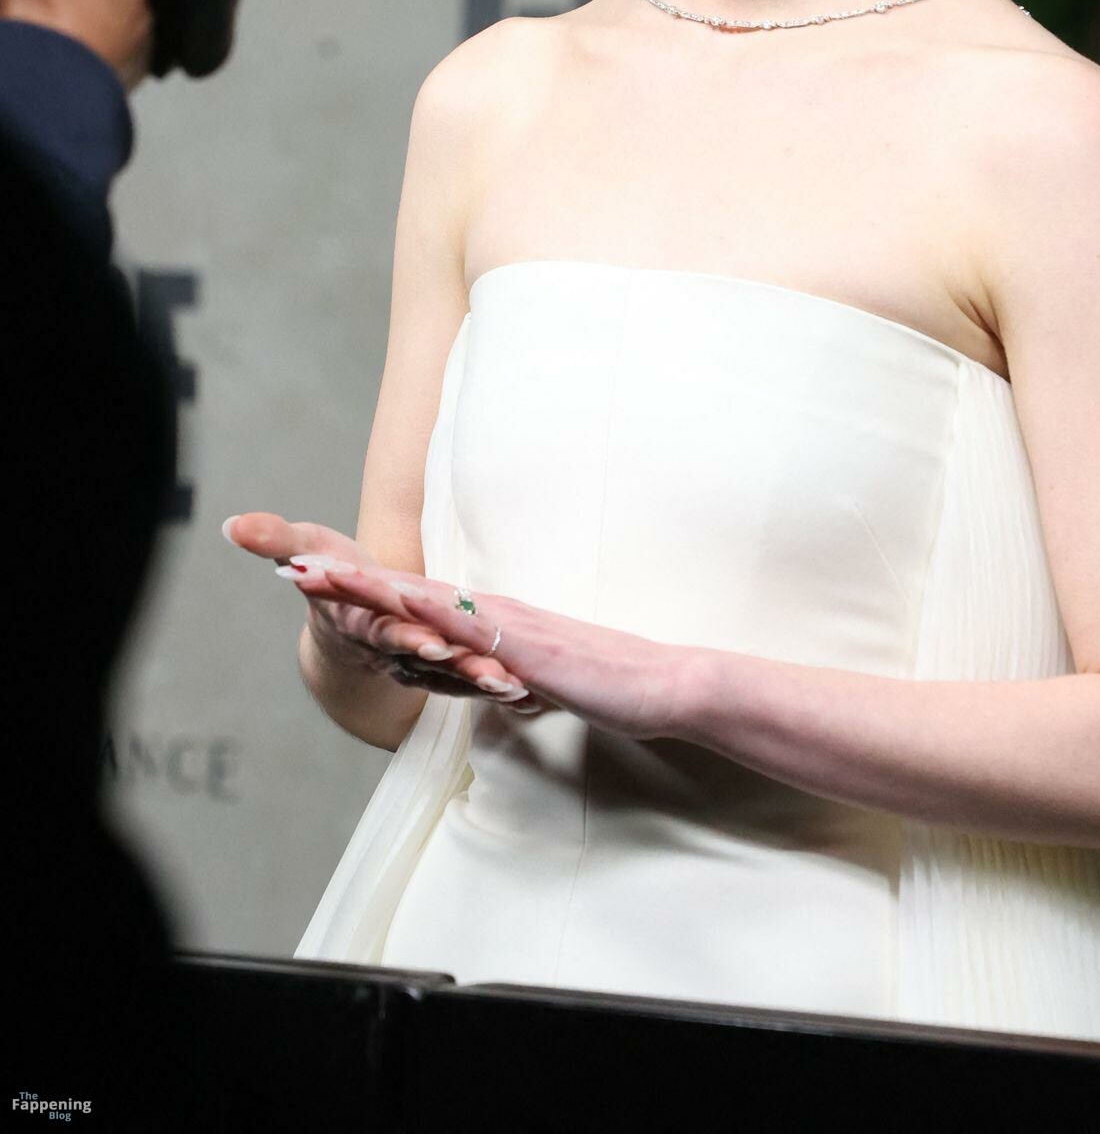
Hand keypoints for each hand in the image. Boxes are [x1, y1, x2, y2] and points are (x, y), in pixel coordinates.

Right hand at [224, 509, 532, 703]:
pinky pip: (467, 682)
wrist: (344, 620)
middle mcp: (388, 646)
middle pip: (423, 661)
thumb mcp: (303, 549)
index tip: (427, 641)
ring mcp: (414, 662)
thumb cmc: (328, 574)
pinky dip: (493, 687)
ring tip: (515, 688)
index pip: (381, 629)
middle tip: (487, 673)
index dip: (402, 637)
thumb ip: (274, 538)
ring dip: (482, 685)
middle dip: (454, 668)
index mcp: (359, 618)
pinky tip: (528, 693)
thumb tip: (231, 524)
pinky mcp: (439, 667)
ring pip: (450, 678)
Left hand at [288, 559, 690, 740]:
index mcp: (490, 622)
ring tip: (311, 575)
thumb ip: (508, 684)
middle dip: (345, 577)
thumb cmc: (607, 686)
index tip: (314, 576)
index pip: (413, 602)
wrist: (659, 684)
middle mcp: (490, 612)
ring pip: (420, 599)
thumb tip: (491, 690)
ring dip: (364, 586)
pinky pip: (464, 625)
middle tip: (287, 562)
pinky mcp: (523, 642)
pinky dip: (421, 610)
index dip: (363, 588)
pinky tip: (388, 600)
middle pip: (402, 589)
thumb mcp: (541, 688)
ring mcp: (505, 623)